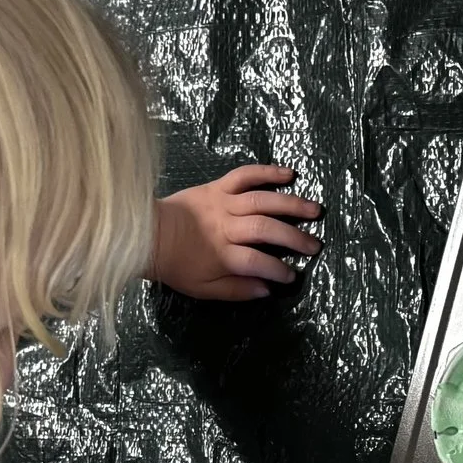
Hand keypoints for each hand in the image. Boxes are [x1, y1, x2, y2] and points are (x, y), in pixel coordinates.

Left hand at [149, 165, 322, 299]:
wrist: (147, 234)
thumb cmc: (177, 265)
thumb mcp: (203, 289)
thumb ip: (236, 291)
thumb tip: (267, 289)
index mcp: (221, 255)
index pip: (257, 262)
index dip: (278, 270)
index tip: (292, 277)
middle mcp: (225, 227)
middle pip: (265, 229)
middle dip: (294, 238)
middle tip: (314, 246)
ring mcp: (222, 203)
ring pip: (262, 200)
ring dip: (291, 204)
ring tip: (315, 210)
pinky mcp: (217, 186)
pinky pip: (244, 175)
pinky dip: (267, 172)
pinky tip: (289, 174)